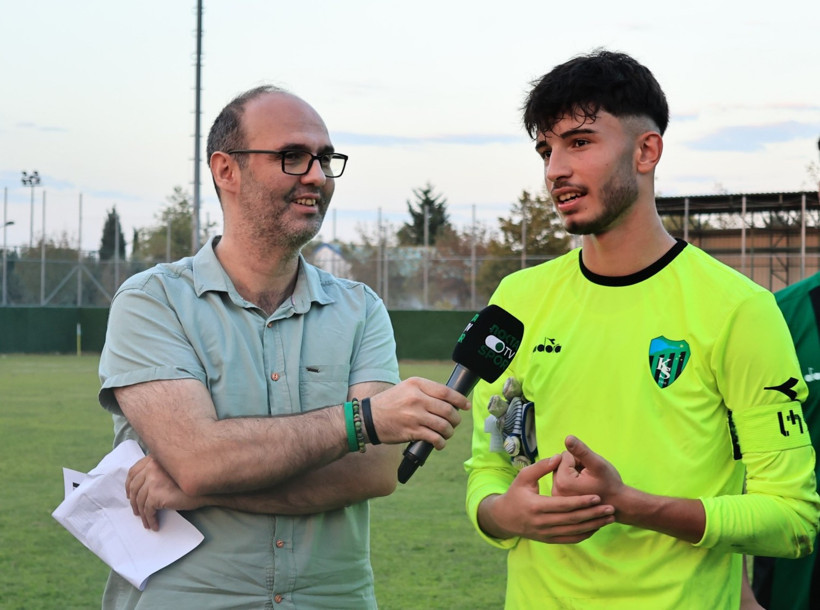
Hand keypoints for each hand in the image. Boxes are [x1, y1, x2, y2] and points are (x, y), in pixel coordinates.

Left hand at [126, 455, 204, 530]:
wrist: (205, 487)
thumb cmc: (191, 480)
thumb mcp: (172, 469)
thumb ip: (158, 469)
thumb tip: (142, 486)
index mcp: (154, 458)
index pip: (134, 471)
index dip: (129, 485)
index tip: (130, 494)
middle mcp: (152, 466)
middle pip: (135, 487)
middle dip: (134, 502)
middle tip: (137, 512)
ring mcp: (153, 479)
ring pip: (140, 501)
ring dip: (142, 514)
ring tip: (147, 522)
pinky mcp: (156, 493)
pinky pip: (148, 510)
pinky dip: (150, 520)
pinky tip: (154, 525)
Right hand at [367, 377, 470, 448]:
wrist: (368, 418)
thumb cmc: (389, 403)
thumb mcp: (406, 388)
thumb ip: (425, 391)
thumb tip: (449, 400)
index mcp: (416, 384)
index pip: (445, 391)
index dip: (459, 399)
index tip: (465, 405)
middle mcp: (417, 398)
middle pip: (448, 410)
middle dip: (455, 419)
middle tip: (454, 422)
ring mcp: (414, 416)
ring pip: (444, 425)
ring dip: (449, 432)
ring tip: (447, 433)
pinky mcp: (412, 431)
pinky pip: (434, 438)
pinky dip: (441, 443)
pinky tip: (439, 443)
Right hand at [479, 454, 614, 543]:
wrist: (504, 518)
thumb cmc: (515, 494)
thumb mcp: (523, 477)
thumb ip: (541, 467)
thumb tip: (559, 456)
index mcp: (535, 506)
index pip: (563, 505)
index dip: (581, 502)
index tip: (597, 497)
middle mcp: (542, 523)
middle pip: (572, 520)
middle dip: (593, 514)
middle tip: (610, 508)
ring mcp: (546, 534)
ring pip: (574, 532)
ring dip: (593, 525)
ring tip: (609, 518)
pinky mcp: (549, 540)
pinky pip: (571, 539)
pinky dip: (585, 534)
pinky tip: (597, 527)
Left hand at [552, 435, 624, 501]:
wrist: (618, 504)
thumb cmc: (610, 484)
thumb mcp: (597, 464)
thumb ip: (581, 451)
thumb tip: (567, 438)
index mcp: (563, 482)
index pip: (564, 456)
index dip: (580, 460)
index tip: (590, 472)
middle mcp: (556, 491)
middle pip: (560, 464)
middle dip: (574, 466)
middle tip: (589, 478)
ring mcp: (557, 496)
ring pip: (561, 471)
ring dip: (573, 473)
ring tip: (586, 484)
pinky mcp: (559, 499)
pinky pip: (561, 480)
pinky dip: (571, 481)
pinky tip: (582, 489)